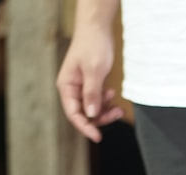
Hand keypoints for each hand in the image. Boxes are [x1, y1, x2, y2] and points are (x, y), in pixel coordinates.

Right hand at [56, 25, 124, 142]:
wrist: (97, 27)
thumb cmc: (92, 45)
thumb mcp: (94, 70)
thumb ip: (92, 93)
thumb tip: (90, 114)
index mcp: (67, 87)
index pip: (73, 114)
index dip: (85, 127)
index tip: (98, 136)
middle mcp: (72, 89)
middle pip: (84, 114)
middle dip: (100, 117)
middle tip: (116, 114)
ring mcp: (82, 87)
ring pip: (92, 108)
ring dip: (105, 110)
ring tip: (118, 107)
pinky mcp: (92, 83)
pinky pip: (98, 100)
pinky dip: (106, 101)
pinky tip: (113, 94)